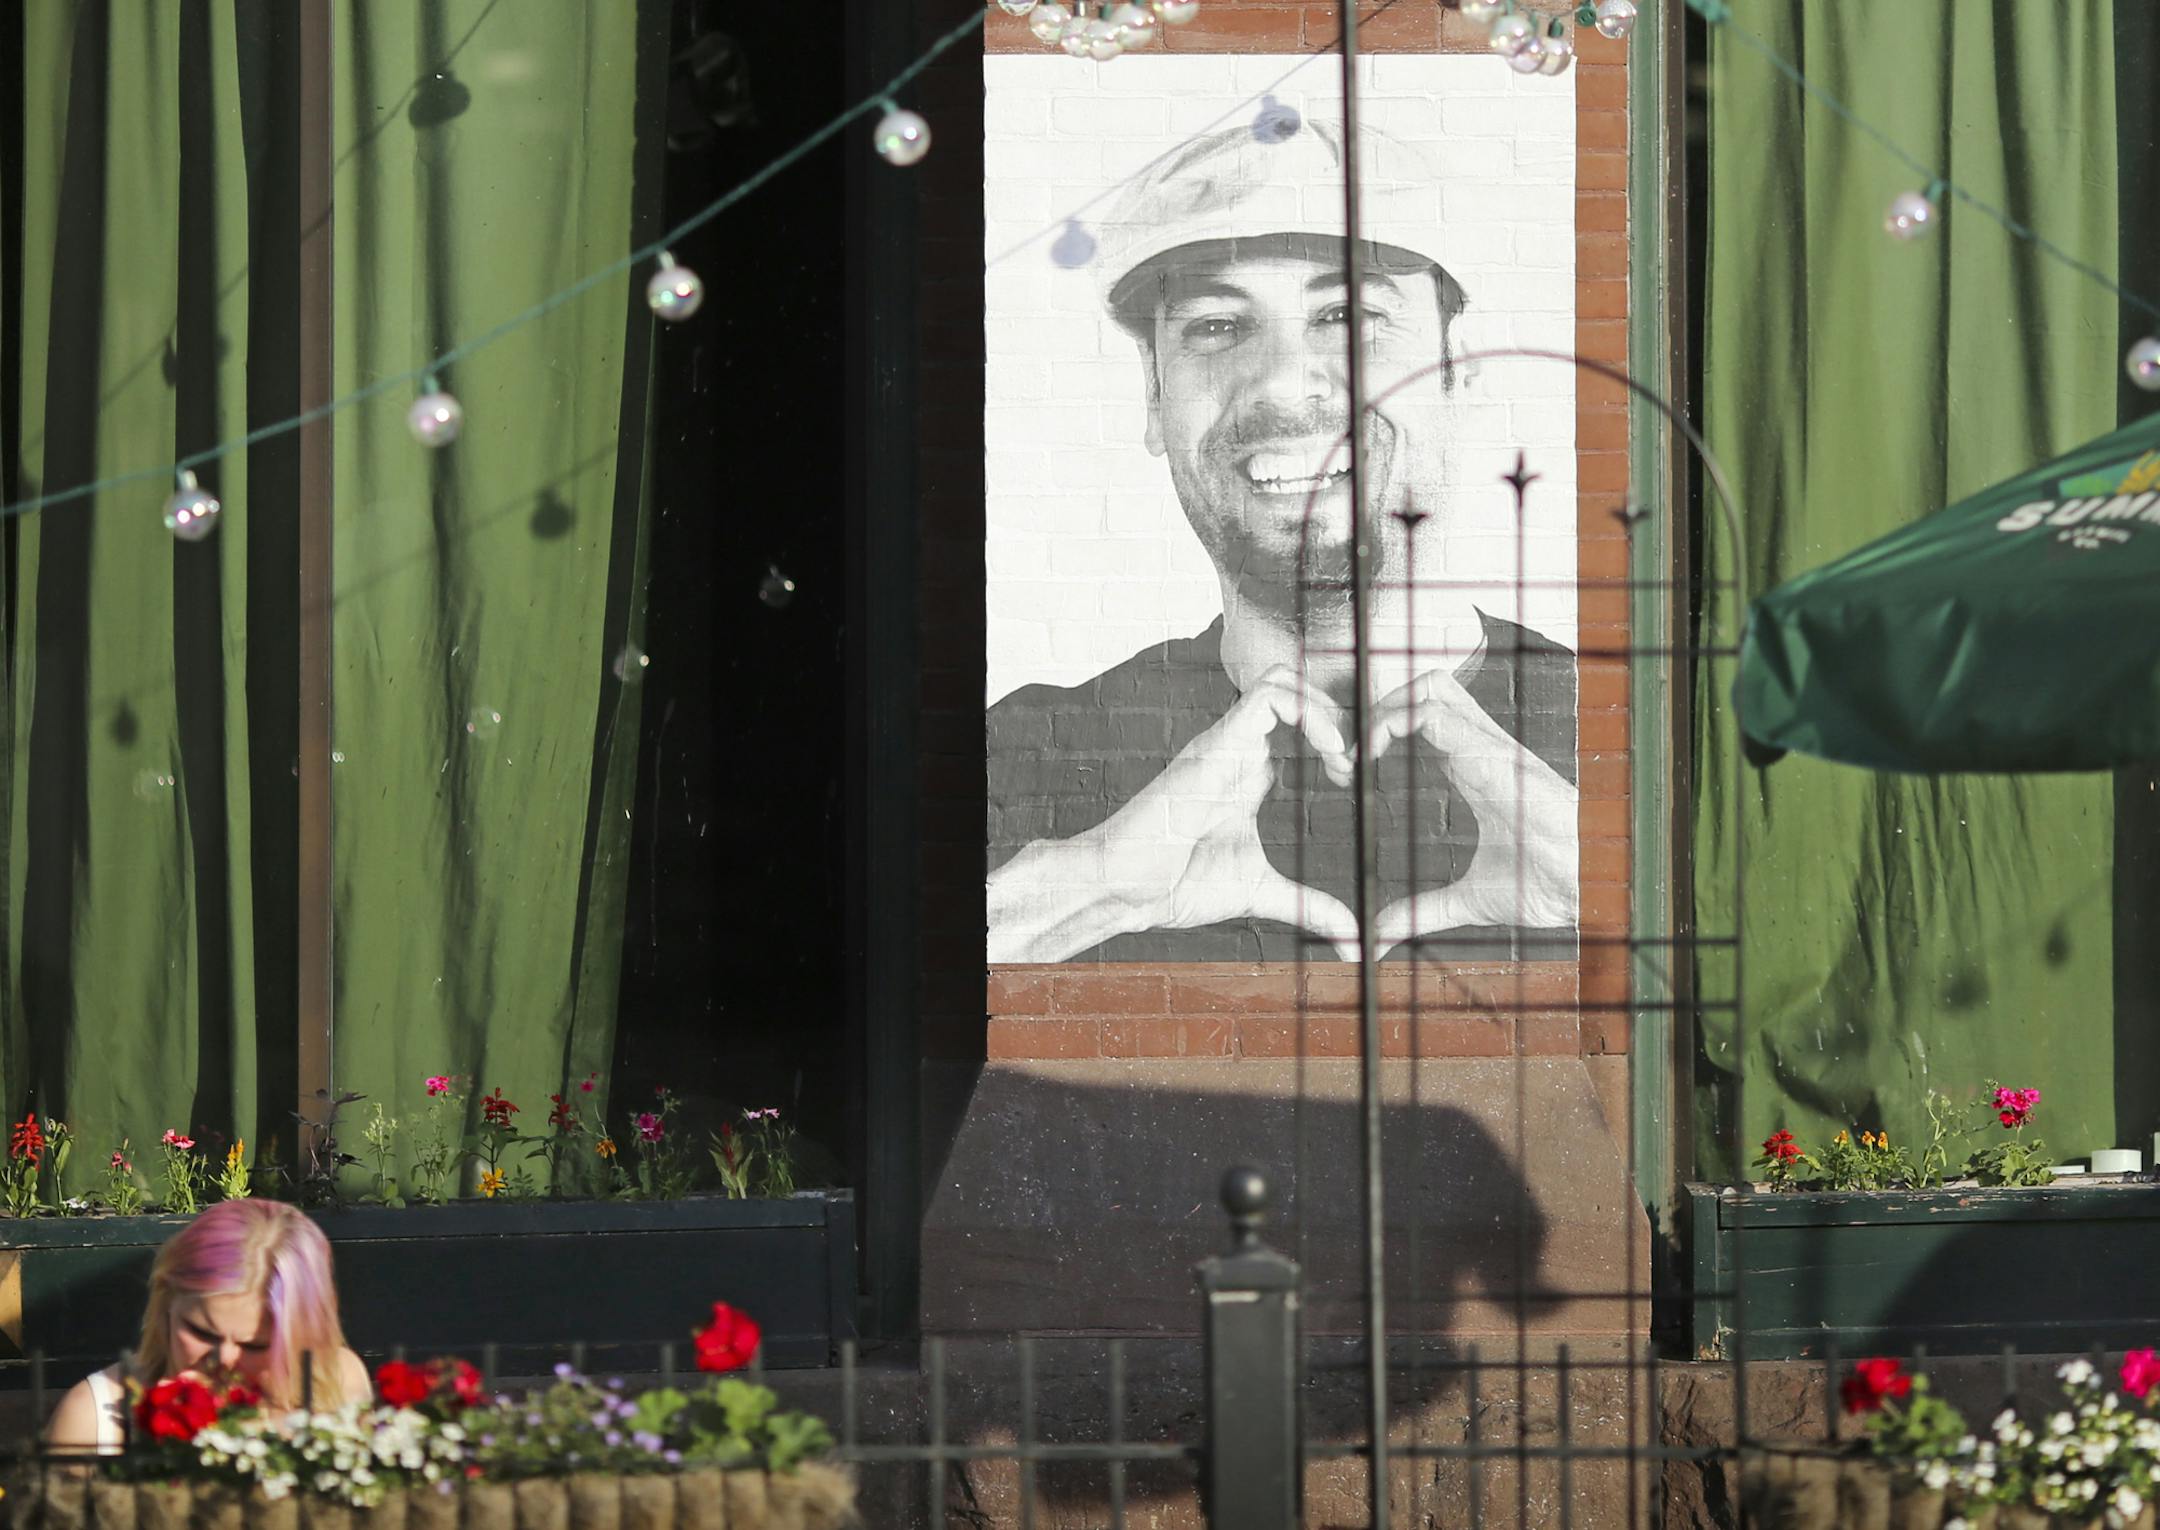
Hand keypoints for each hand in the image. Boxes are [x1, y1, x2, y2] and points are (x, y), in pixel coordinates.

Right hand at [987, 666, 1363, 961]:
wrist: (1125, 887)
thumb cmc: (1176, 886)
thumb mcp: (1260, 894)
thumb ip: (1308, 907)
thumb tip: (1350, 935)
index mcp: (1245, 777)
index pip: (1292, 726)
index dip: (1331, 739)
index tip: (1350, 775)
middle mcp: (1236, 752)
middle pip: (1291, 692)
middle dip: (1334, 713)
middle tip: (1352, 759)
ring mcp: (1225, 744)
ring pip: (1280, 681)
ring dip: (1321, 705)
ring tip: (1339, 748)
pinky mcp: (1216, 745)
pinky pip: (1265, 695)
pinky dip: (1305, 708)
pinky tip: (1325, 744)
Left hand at [1362, 667, 1577, 948]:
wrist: (1584, 887)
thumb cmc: (1542, 886)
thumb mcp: (1466, 900)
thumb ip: (1421, 911)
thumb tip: (1382, 935)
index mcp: (1472, 770)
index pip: (1425, 719)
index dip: (1382, 732)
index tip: (1349, 773)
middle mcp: (1478, 749)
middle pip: (1425, 688)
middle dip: (1379, 708)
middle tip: (1350, 758)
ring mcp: (1486, 746)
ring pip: (1429, 686)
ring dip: (1385, 708)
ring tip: (1362, 753)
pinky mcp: (1490, 753)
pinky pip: (1436, 710)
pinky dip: (1396, 719)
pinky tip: (1374, 753)